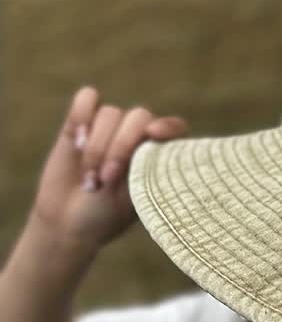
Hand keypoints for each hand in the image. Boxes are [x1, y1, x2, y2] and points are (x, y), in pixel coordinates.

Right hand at [30, 86, 188, 251]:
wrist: (67, 222)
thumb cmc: (107, 216)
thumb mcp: (134, 199)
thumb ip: (147, 169)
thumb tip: (154, 138)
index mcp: (157, 154)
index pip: (173, 128)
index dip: (167, 127)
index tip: (153, 134)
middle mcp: (136, 137)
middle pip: (139, 116)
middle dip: (120, 146)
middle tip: (106, 178)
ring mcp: (109, 128)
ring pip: (110, 113)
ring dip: (96, 146)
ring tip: (89, 177)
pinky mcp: (79, 122)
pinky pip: (87, 98)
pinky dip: (82, 113)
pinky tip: (75, 138)